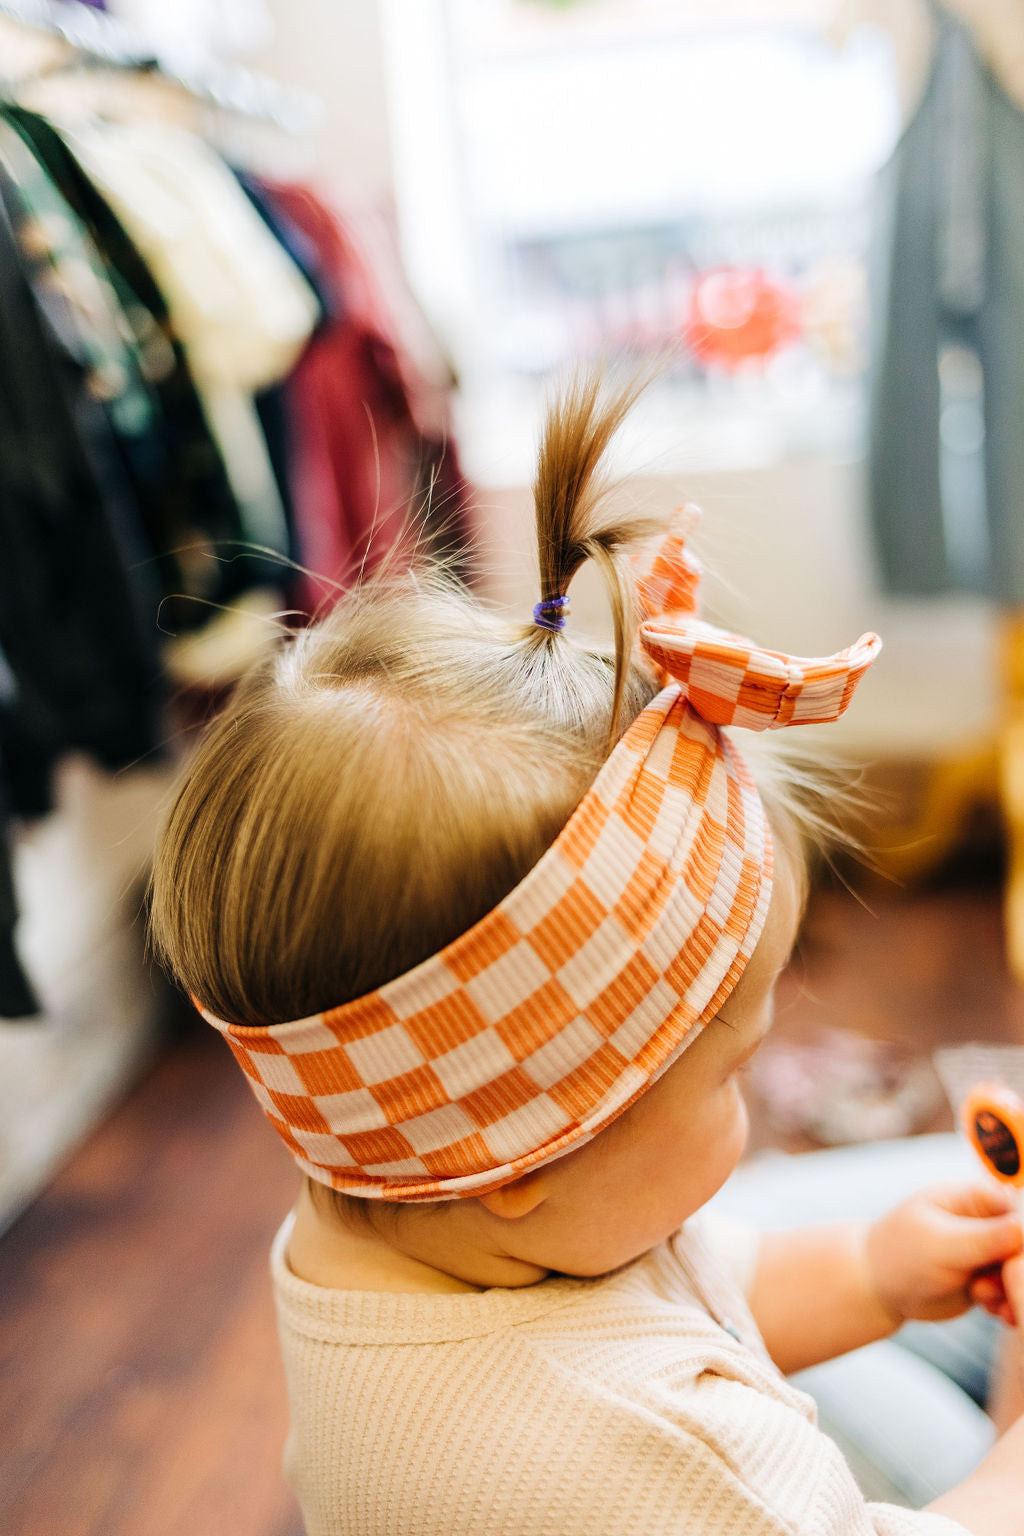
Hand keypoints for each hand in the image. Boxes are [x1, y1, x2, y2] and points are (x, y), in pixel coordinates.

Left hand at [863, 1182, 1021, 1325]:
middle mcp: (986, 1221)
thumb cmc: (900, 1254)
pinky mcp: (988, 1278)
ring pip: (1021, 1271)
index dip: (1022, 1240)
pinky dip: (1009, 1304)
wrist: (877, 1286)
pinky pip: (1014, 1291)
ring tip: (985, 1298)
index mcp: (974, 1197)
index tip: (1013, 1266)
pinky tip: (994, 1312)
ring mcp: (988, 1250)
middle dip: (1019, 1272)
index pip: (1018, 1213)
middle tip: (999, 1290)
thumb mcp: (940, 1244)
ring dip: (1014, 1291)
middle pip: (1023, 1244)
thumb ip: (983, 1238)